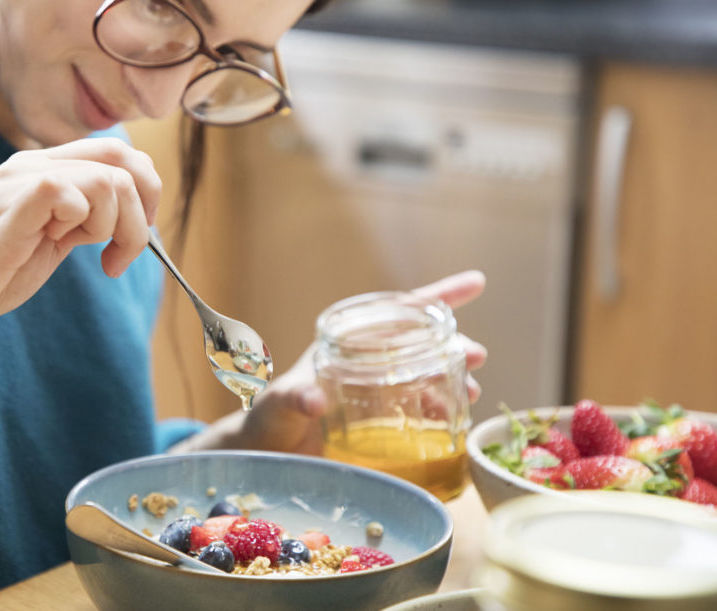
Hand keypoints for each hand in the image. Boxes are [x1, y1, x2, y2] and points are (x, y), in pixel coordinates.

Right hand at [0, 137, 160, 348]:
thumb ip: (85, 219)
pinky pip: (65, 192)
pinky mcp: (7, 209)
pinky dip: (83, 225)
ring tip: (96, 257)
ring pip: (106, 179)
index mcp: (43, 169)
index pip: (118, 151)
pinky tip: (66, 249)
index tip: (134, 235)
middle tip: (123, 254)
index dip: (145, 191)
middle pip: (121, 158)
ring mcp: (17, 183)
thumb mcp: (50, 239)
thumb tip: (135, 213)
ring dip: (116, 227)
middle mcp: (31, 165)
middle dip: (141, 212)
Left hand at [182, 271, 486, 455]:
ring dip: (453, 381)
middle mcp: (367, 364)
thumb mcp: (279, 406)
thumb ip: (292, 399)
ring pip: (427, 376)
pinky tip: (455, 427)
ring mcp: (377, 393)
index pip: (397, 312)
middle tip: (477, 356)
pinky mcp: (382, 425)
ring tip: (471, 393)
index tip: (476, 283)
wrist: (264, 456)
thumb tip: (312, 399)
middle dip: (454, 344)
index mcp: (347, 345)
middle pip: (422, 344)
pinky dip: (442, 415)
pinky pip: (421, 412)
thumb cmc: (268, 420)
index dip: (437, 297)